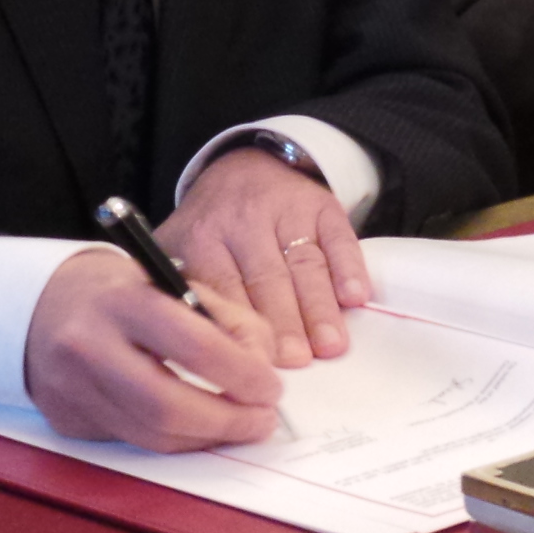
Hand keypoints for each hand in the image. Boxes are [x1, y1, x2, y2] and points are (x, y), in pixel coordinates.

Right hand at [24, 247, 284, 451]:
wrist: (40, 304)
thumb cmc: (122, 292)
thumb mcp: (176, 282)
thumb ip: (228, 320)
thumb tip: (263, 370)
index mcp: (123, 301)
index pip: (195, 347)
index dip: (244, 376)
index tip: (272, 389)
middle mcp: (89, 346)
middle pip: (169, 407)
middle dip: (228, 423)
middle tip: (262, 421)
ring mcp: (71, 389)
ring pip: (151, 437)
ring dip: (205, 439)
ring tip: (237, 425)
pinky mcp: (67, 420)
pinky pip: (132, 441)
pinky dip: (173, 439)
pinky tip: (195, 425)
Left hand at [159, 144, 369, 365]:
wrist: (246, 168)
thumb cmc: (211, 229)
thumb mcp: (179, 250)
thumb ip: (178, 291)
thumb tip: (187, 349)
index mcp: (201, 237)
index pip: (221, 289)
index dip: (238, 329)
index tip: (251, 364)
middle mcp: (243, 221)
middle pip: (266, 280)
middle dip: (283, 324)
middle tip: (296, 361)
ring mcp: (287, 211)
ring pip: (305, 264)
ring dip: (319, 307)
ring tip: (330, 346)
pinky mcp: (322, 205)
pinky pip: (339, 238)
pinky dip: (349, 267)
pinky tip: (355, 297)